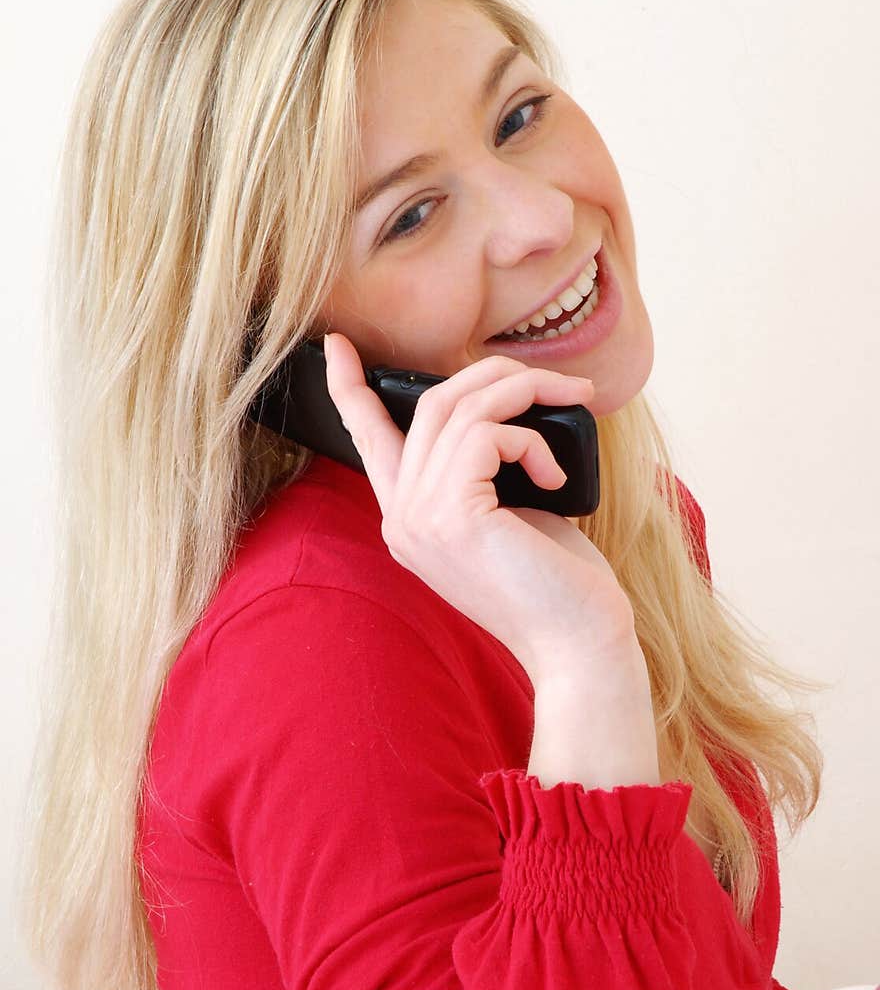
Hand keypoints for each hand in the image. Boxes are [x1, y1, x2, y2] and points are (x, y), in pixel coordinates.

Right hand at [323, 333, 637, 682]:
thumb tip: (502, 406)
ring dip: (526, 392)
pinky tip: (556, 478)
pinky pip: (485, 434)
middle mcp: (402, 519)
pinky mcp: (451, 516)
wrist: (579, 645)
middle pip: (431, 405)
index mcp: (410, 520)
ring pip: (460, 408)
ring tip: (576, 403)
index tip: (335, 344)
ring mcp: (419, 518)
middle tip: (560, 383)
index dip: (350, 388)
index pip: (368, 441)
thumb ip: (484, 469)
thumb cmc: (559, 582)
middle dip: (497, 375)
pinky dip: (530, 441)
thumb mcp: (511, 513)